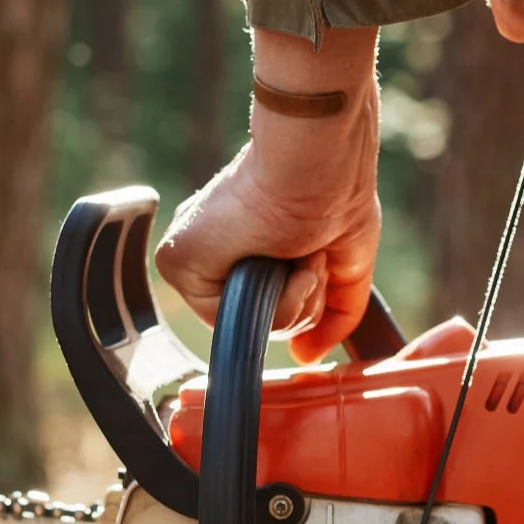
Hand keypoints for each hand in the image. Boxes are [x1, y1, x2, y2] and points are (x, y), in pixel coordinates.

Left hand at [154, 28, 381, 362]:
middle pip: (263, 320)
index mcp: (244, 244)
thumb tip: (306, 356)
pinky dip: (274, 298)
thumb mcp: (346, 266)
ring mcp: (195, 258)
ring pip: (250, 324)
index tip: (316, 256)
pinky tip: (279, 257)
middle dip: (303, 298)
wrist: (320, 167)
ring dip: (294, 297)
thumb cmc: (338, 196)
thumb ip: (333, 314)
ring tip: (298, 250)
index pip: (268, 304)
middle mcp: (215, 252)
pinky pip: (231, 321)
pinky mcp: (177, 262)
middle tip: (309, 253)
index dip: (304, 295)